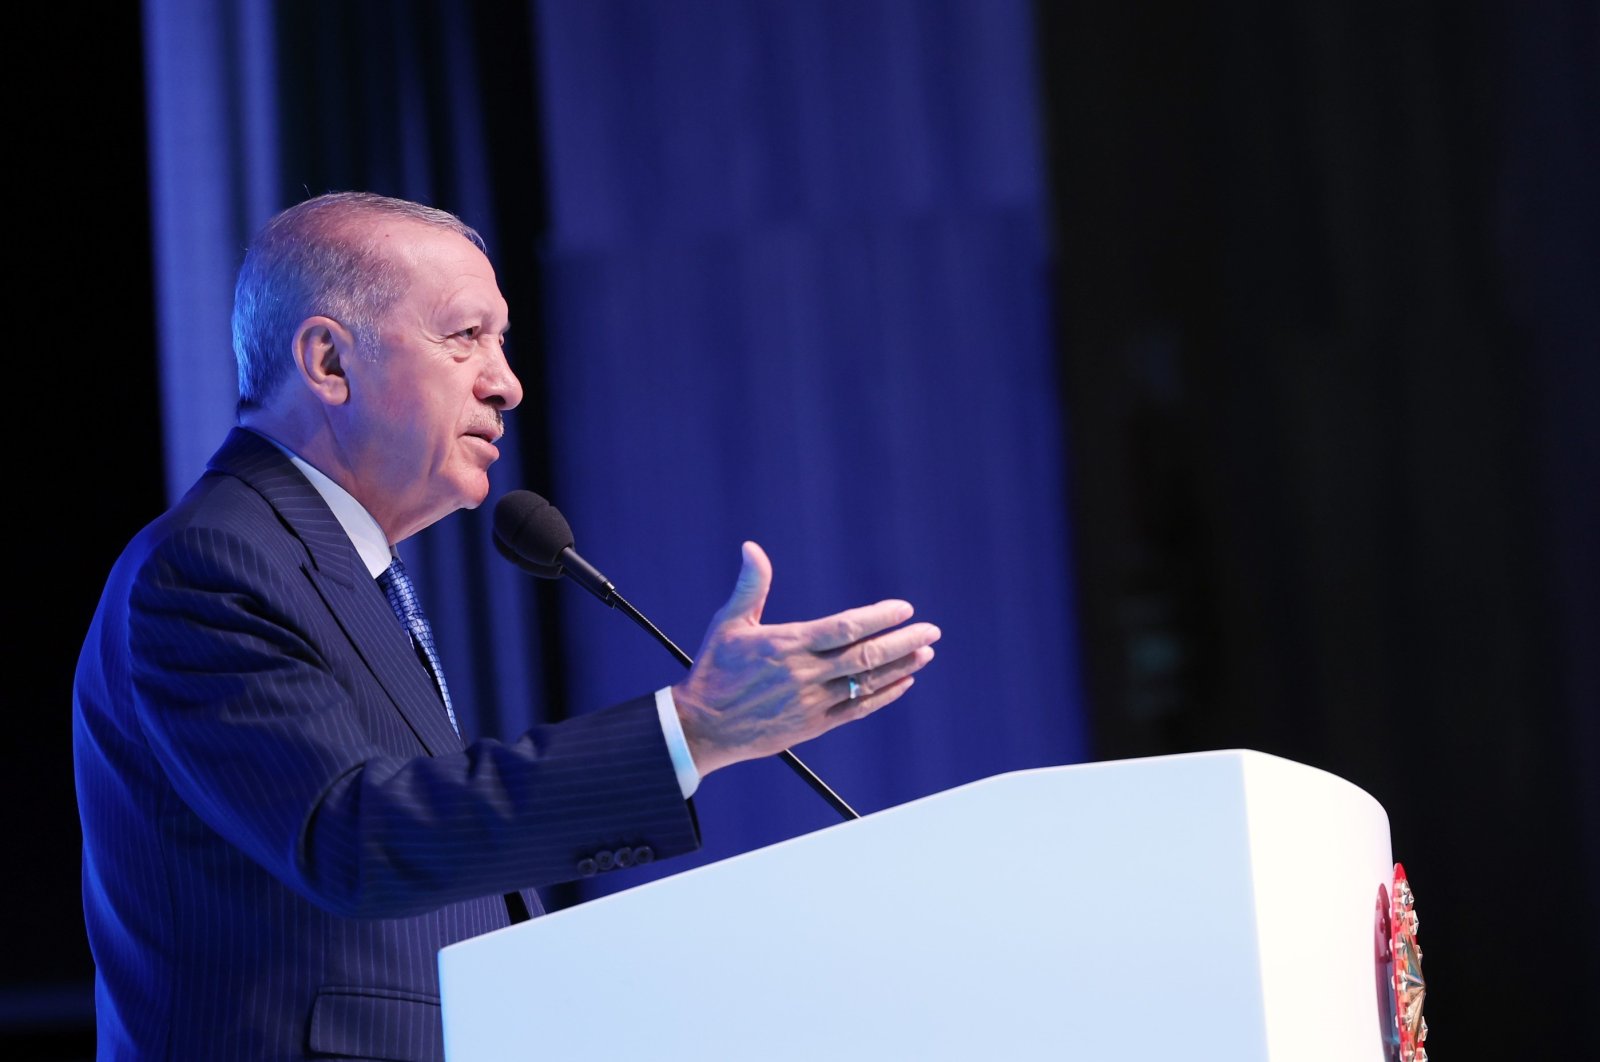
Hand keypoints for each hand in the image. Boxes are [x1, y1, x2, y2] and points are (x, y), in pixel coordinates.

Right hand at [672, 542, 939, 776]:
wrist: (702, 728)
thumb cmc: (715, 671)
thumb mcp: (728, 623)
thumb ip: (751, 586)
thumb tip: (752, 547)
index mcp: (788, 645)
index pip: (845, 627)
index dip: (879, 617)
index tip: (903, 609)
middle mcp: (805, 674)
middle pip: (866, 656)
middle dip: (903, 642)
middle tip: (931, 631)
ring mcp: (812, 703)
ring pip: (866, 683)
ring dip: (900, 667)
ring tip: (925, 653)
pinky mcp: (813, 727)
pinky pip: (857, 710)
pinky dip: (883, 696)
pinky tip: (902, 683)